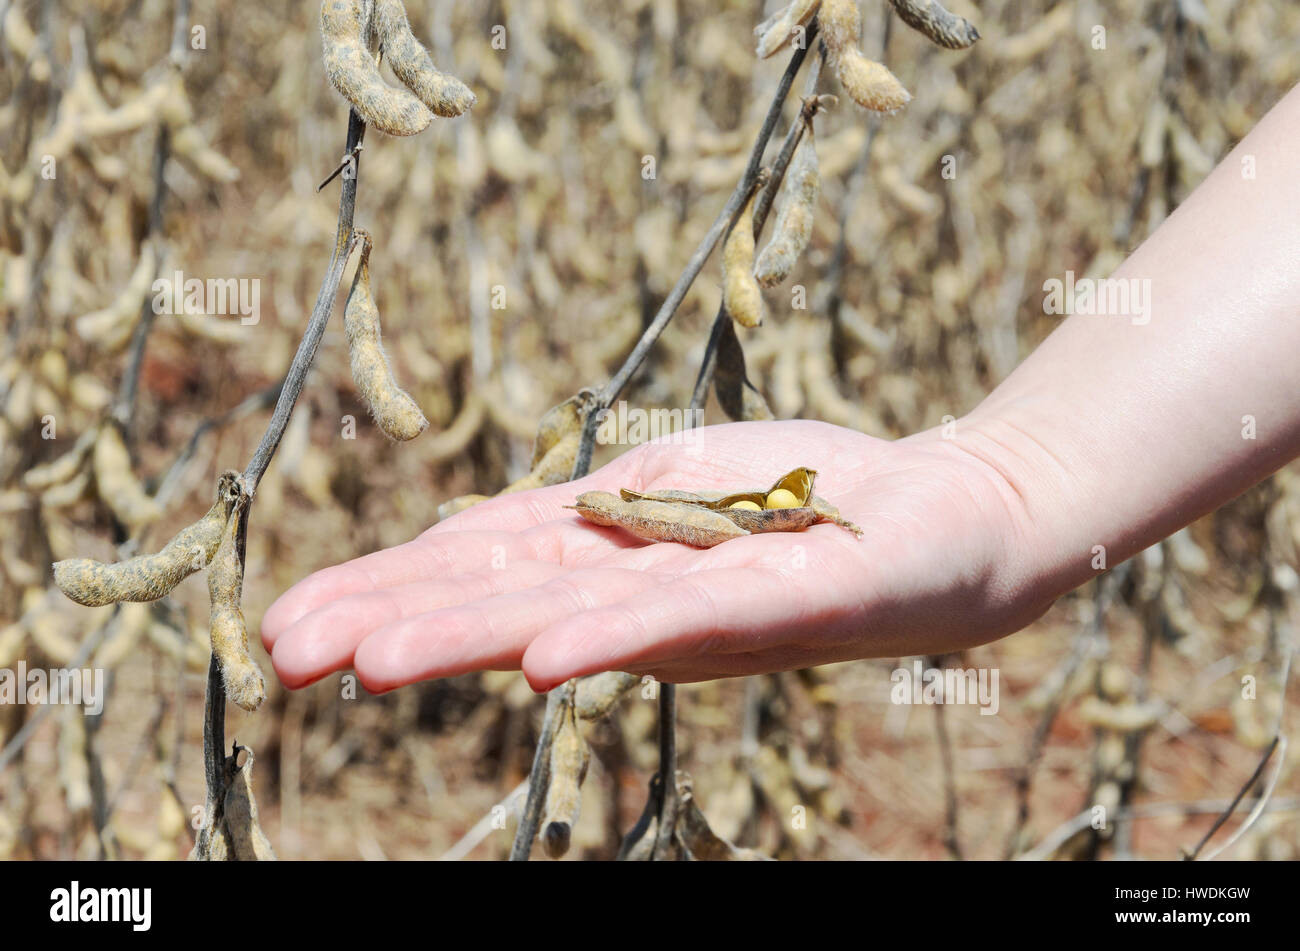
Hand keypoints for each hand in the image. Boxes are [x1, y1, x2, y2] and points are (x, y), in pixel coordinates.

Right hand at [261, 418, 1043, 692]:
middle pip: (508, 599)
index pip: (482, 566)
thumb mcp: (674, 487)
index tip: (288, 620)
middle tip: (286, 656)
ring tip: (376, 664)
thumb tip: (475, 538)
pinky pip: (702, 615)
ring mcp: (715, 600)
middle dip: (396, 622)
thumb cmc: (805, 499)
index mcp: (611, 559)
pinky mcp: (795, 594)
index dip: (385, 590)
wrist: (953, 513)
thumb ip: (589, 517)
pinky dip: (620, 635)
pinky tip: (548, 659)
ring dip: (477, 637)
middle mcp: (645, 592)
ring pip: (582, 618)